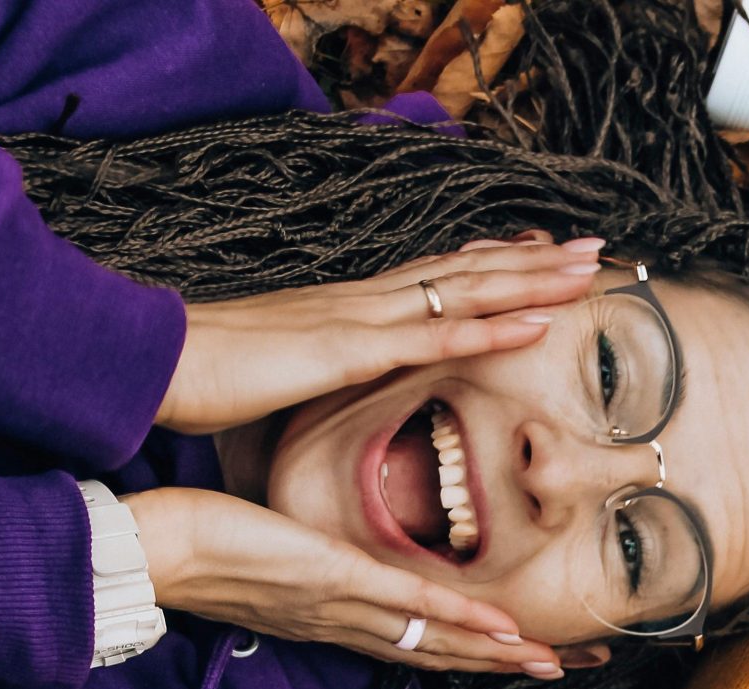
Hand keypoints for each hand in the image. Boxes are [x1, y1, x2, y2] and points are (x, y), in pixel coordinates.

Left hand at [125, 486, 564, 674]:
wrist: (155, 551)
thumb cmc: (201, 546)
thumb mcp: (268, 562)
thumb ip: (307, 570)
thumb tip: (326, 563)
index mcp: (334, 621)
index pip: (416, 645)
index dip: (475, 656)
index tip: (527, 655)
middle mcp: (347, 626)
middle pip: (439, 655)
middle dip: (506, 665)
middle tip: (569, 668)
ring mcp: (344, 606)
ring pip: (435, 639)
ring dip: (499, 654)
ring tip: (553, 661)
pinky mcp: (335, 578)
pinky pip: (407, 604)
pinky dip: (457, 622)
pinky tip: (501, 630)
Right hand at [155, 235, 605, 435]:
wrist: (153, 362)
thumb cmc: (204, 374)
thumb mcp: (277, 373)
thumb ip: (314, 371)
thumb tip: (328, 378)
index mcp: (347, 309)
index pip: (434, 278)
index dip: (492, 266)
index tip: (542, 257)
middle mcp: (362, 302)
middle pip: (464, 271)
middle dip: (532, 260)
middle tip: (594, 249)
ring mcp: (358, 320)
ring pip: (462, 291)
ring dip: (529, 281)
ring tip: (587, 270)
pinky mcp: (347, 350)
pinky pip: (431, 337)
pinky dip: (487, 328)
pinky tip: (533, 323)